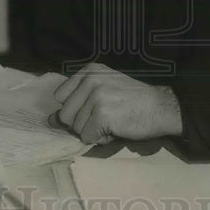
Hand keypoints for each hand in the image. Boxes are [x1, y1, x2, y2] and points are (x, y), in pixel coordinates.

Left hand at [53, 63, 182, 143]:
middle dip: (82, 123)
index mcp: (89, 71)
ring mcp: (96, 96)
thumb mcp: (103, 90)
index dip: (76, 108)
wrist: (160, 107)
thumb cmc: (132, 101)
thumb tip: (49, 120)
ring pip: (76, 128)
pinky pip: (87, 137)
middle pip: (65, 115)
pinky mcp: (102, 114)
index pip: (60, 96)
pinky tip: (115, 129)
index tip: (95, 107)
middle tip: (105, 117)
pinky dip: (101, 139)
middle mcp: (91, 80)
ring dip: (93, 131)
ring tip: (113, 122)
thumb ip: (77, 101)